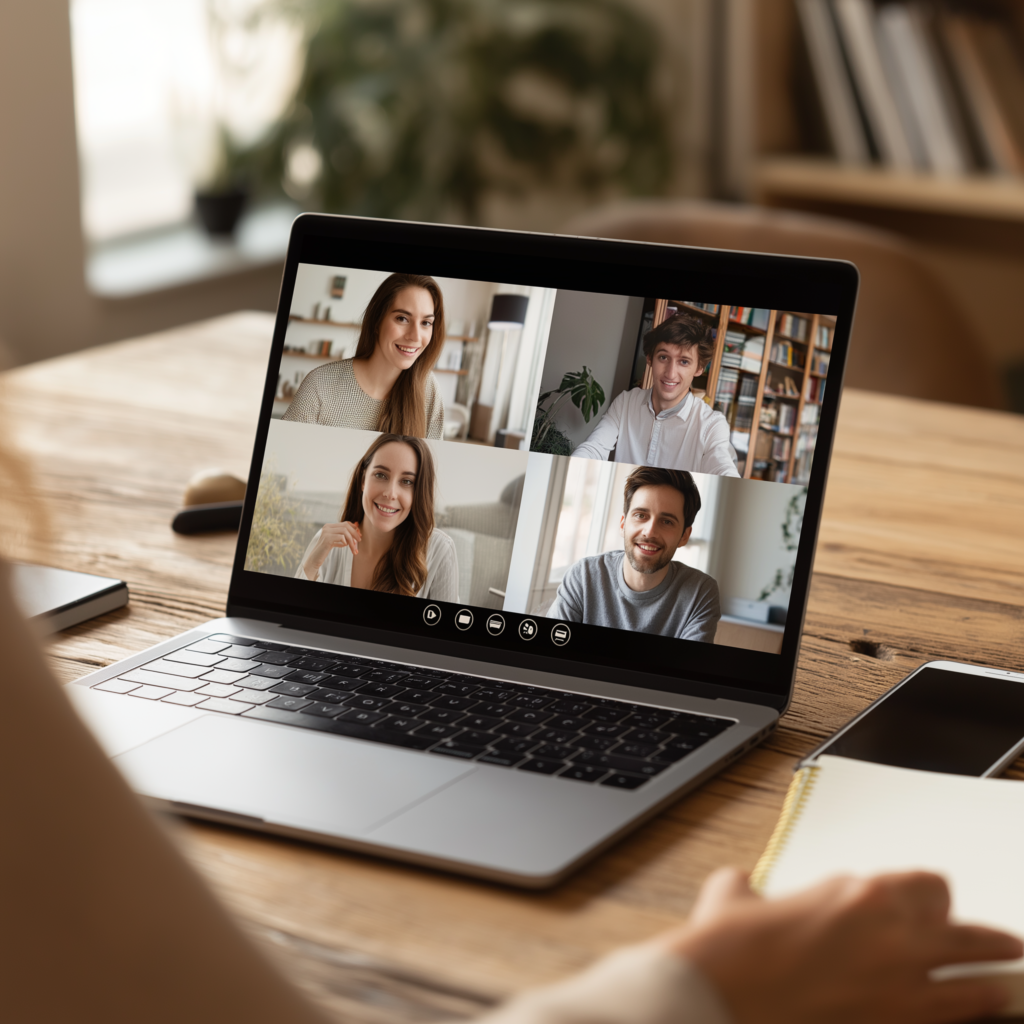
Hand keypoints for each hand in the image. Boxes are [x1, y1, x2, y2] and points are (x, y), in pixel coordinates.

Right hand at [303, 521, 361, 579]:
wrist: (315, 558)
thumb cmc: (326, 549)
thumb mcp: (335, 541)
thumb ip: (343, 535)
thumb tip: (357, 529)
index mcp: (329, 526)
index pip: (345, 523)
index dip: (354, 528)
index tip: (359, 535)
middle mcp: (327, 527)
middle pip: (346, 526)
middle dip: (355, 533)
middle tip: (360, 540)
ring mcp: (326, 532)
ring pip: (345, 531)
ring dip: (352, 540)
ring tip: (354, 547)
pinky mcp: (327, 539)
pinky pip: (341, 537)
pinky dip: (345, 542)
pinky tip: (344, 546)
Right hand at [664, 868, 1021, 1023]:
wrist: (720, 998)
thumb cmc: (729, 947)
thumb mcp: (733, 896)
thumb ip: (750, 888)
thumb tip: (742, 888)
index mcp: (861, 894)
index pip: (927, 886)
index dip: (929, 897)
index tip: (926, 907)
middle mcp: (894, 938)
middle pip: (967, 933)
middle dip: (988, 939)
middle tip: (1006, 944)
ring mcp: (901, 992)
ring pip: (977, 987)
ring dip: (994, 983)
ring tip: (1009, 983)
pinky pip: (951, 1023)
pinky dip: (966, 1018)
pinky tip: (977, 1016)